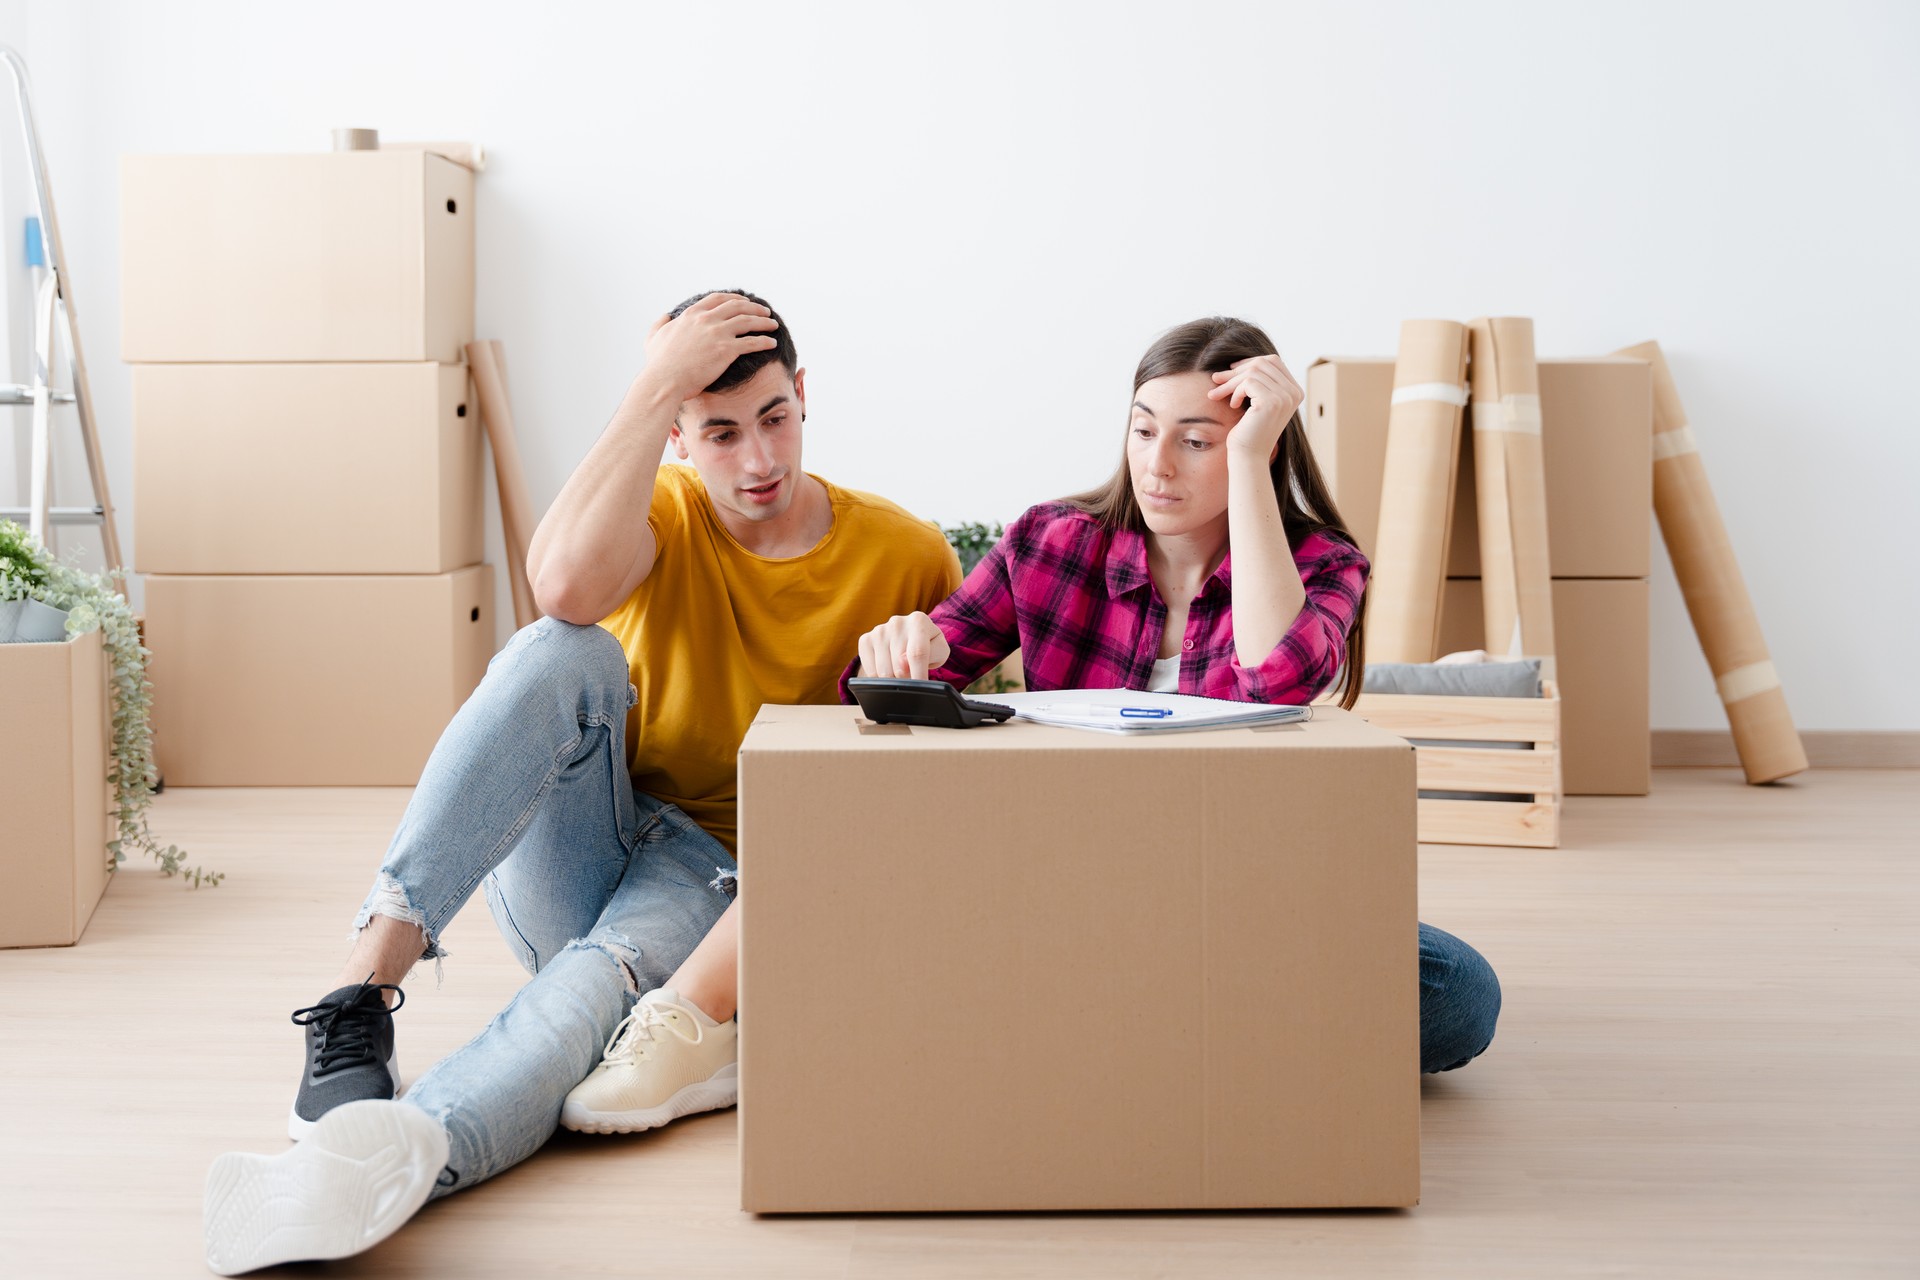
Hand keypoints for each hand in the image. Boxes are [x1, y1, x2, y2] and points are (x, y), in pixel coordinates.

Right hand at [637, 294, 780, 402]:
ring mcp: (718, 333)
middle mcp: (706, 320)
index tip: (744, 302)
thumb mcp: (654, 337)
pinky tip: (772, 343)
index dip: (734, 298)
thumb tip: (666, 316)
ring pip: (748, 321)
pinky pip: (752, 342)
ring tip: (773, 325)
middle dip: (754, 308)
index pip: (717, 299)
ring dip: (763, 322)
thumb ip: (660, 324)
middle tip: (765, 312)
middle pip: (737, 306)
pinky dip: (765, 341)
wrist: (664, 380)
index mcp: (691, 315)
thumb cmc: (658, 364)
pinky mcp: (726, 350)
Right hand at [856, 612, 950, 679]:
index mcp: (919, 621)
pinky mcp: (865, 640)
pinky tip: (888, 667)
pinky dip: (879, 676)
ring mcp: (879, 631)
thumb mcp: (938, 651)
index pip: (917, 653)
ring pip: (883, 671)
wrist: (909, 637)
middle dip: (906, 678)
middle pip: (899, 666)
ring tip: (900, 669)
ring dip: (893, 678)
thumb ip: (928, 656)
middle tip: (912, 674)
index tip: (919, 689)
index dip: (918, 675)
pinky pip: (870, 670)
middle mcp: (897, 622)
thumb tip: (903, 663)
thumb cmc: (927, 646)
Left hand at [1208, 353, 1302, 462]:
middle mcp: (1294, 393)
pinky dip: (1235, 391)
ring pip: (1253, 371)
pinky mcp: (1272, 402)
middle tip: (1216, 380)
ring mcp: (1285, 397)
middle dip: (1236, 370)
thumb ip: (1257, 382)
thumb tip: (1235, 363)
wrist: (1249, 456)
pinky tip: (1233, 405)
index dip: (1250, 362)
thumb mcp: (1255, 402)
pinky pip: (1248, 382)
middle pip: (1262, 363)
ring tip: (1218, 394)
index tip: (1231, 370)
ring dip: (1231, 382)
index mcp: (1295, 391)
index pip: (1273, 361)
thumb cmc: (1249, 430)